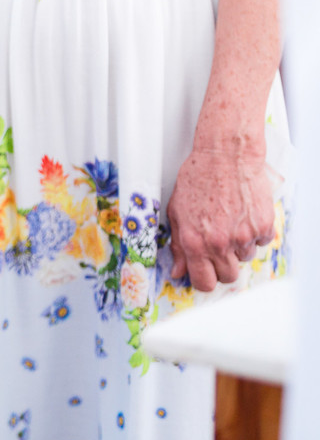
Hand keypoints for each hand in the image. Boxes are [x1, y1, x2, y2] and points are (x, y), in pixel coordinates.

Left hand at [167, 146, 273, 291]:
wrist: (224, 156)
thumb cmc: (197, 178)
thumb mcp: (176, 212)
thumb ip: (178, 245)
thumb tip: (178, 271)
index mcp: (194, 242)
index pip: (204, 282)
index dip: (204, 280)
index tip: (205, 275)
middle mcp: (219, 243)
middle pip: (228, 277)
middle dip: (222, 266)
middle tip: (218, 247)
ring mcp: (243, 236)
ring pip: (244, 258)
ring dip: (238, 246)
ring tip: (229, 221)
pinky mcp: (262, 226)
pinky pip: (261, 242)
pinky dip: (254, 233)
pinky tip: (242, 215)